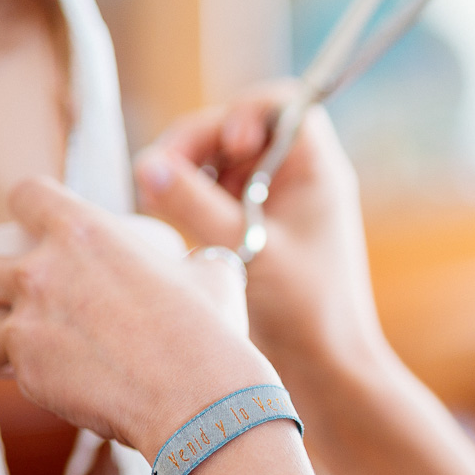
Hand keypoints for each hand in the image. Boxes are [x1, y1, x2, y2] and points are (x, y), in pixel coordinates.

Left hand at [0, 177, 277, 461]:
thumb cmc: (208, 331)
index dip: (27, 206)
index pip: (27, 195)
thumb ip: (192, 262)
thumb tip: (204, 267)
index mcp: (85, 231)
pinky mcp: (27, 369)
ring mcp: (28, 322)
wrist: (197, 390)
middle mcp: (43, 271)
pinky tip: (37, 376)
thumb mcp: (211, 274)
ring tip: (7, 348)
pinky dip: (11, 373)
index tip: (30, 225)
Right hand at [134, 83, 387, 383]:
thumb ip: (196, 205)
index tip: (226, 142)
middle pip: (238, 130)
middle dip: (197, 144)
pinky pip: (214, 193)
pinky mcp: (251, 226)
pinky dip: (189, 199)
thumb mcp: (247, 250)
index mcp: (316, 170)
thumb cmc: (305, 310)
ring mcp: (273, 200)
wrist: (327, 368)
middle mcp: (296, 177)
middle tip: (158, 177)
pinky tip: (168, 221)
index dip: (246, 111)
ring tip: (158, 202)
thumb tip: (148, 164)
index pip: (282, 107)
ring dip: (187, 172)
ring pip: (219, 162)